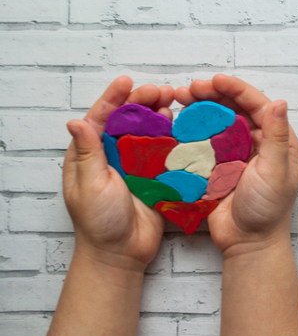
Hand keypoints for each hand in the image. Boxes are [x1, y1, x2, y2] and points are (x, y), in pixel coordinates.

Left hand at [62, 76, 174, 270]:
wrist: (121, 253)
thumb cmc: (98, 222)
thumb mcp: (89, 185)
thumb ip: (87, 153)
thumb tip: (76, 121)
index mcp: (90, 155)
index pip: (101, 119)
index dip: (113, 98)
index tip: (127, 82)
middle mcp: (113, 156)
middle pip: (128, 121)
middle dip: (143, 102)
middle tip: (161, 91)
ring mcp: (135, 166)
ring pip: (148, 132)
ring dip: (160, 116)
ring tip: (173, 102)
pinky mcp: (154, 177)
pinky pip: (164, 153)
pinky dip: (173, 138)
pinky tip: (182, 126)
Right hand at [175, 75, 297, 255]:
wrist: (248, 243)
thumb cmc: (268, 209)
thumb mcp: (275, 171)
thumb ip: (276, 136)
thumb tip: (279, 102)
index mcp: (277, 141)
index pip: (257, 105)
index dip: (236, 89)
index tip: (214, 80)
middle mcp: (257, 143)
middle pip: (234, 109)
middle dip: (212, 95)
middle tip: (189, 89)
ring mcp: (236, 155)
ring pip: (217, 122)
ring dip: (199, 109)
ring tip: (179, 99)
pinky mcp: (218, 167)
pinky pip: (204, 142)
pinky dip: (191, 130)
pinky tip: (176, 122)